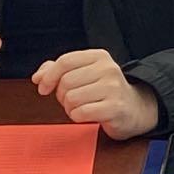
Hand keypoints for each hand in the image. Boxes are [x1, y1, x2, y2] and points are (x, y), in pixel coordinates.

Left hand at [33, 49, 158, 139]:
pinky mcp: (114, 107)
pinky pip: (80, 112)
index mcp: (99, 56)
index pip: (65, 61)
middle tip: (72, 100)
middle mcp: (108, 69)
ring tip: (82, 107)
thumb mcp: (84, 73)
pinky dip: (77, 117)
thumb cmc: (104, 91)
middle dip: (62, 95)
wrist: (135, 109)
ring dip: (70, 108)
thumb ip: (58, 70)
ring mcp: (113, 88)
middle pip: (66, 82)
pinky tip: (88, 115)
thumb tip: (38, 77)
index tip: (43, 88)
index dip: (49, 76)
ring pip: (71, 98)